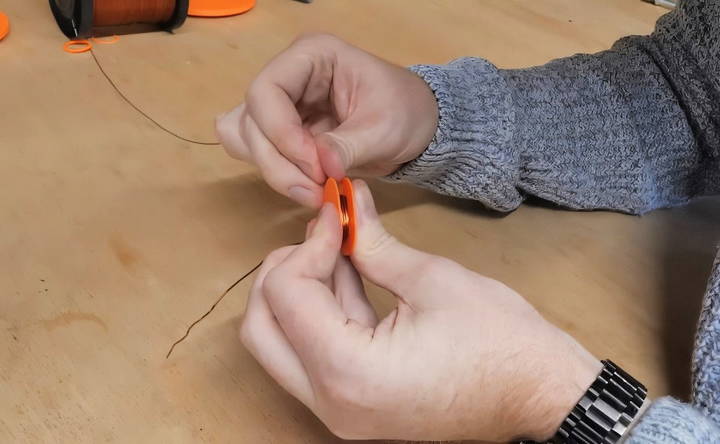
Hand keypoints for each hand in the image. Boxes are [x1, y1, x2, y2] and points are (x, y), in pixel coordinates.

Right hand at [216, 34, 438, 207]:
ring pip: (248, 140)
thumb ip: (350, 146)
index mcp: (312, 56)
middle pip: (251, 121)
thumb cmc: (406, 112)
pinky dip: (274, 171)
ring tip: (313, 190)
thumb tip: (321, 166)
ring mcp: (281, 105)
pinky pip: (256, 152)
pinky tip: (303, 184)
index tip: (315, 167)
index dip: (281, 134)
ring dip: (275, 171)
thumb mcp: (386, 129)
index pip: (267, 91)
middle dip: (279, 162)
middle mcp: (288, 76)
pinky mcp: (282, 132)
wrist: (417, 127)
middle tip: (316, 191)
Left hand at [240, 180, 601, 441]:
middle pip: (261, 328)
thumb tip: (345, 204)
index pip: (285, 295)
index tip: (336, 218)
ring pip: (280, 344)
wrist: (542, 396)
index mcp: (349, 372)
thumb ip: (373, 242)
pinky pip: (313, 356)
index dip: (307, 245)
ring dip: (301, 291)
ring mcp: (341, 411)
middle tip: (324, 237)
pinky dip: (321, 315)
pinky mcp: (355, 406)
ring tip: (344, 249)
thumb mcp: (433, 280)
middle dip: (284, 272)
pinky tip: (352, 276)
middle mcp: (332, 402)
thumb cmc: (502, 345)